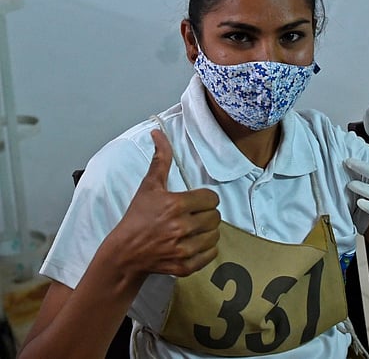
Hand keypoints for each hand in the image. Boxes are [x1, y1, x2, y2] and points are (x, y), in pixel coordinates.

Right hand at [110, 130, 221, 276]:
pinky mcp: (185, 266)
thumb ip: (160, 160)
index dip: (204, 199)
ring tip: (193, 230)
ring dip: (207, 232)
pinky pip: (211, 254)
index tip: (193, 203)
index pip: (211, 198)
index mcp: (175, 205)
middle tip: (192, 217)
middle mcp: (180, 227)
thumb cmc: (137, 217)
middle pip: (216, 217)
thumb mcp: (149, 187)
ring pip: (215, 235)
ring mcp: (183, 249)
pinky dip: (206, 250)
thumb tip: (158, 132)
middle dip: (206, 215)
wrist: (124, 253)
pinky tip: (193, 244)